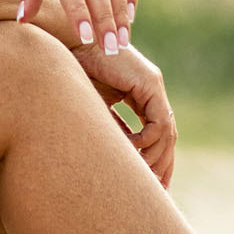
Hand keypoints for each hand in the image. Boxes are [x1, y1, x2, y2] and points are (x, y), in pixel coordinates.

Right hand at [79, 34, 176, 186]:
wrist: (65, 43)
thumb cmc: (73, 71)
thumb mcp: (96, 107)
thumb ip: (112, 127)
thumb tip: (121, 157)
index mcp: (141, 93)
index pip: (158, 132)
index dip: (157, 159)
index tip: (153, 184)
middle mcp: (151, 89)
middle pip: (167, 135)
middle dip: (163, 165)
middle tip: (157, 190)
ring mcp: (152, 85)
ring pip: (167, 132)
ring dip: (156, 157)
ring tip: (142, 176)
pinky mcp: (149, 82)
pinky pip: (159, 122)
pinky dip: (148, 140)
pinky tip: (132, 149)